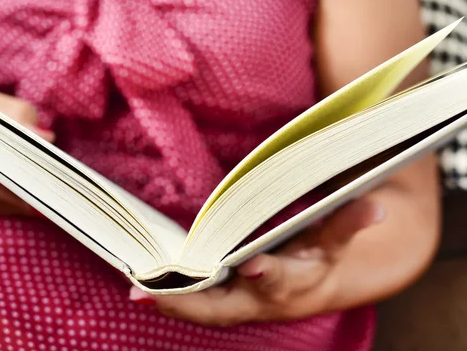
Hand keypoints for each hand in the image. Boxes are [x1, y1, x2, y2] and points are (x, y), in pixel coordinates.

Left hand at [129, 198, 385, 325]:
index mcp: (293, 283)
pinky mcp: (222, 300)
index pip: (280, 280)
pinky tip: (142, 285)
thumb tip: (376, 204)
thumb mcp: (335, 241)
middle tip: (155, 296)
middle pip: (224, 308)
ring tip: (138, 292)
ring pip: (201, 310)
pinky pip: (192, 302)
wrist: (310, 288)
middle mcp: (260, 300)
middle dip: (193, 304)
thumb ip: (348, 223)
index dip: (269, 274)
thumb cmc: (319, 258)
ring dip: (171, 303)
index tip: (254, 265)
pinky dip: (169, 296)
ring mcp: (238, 304)